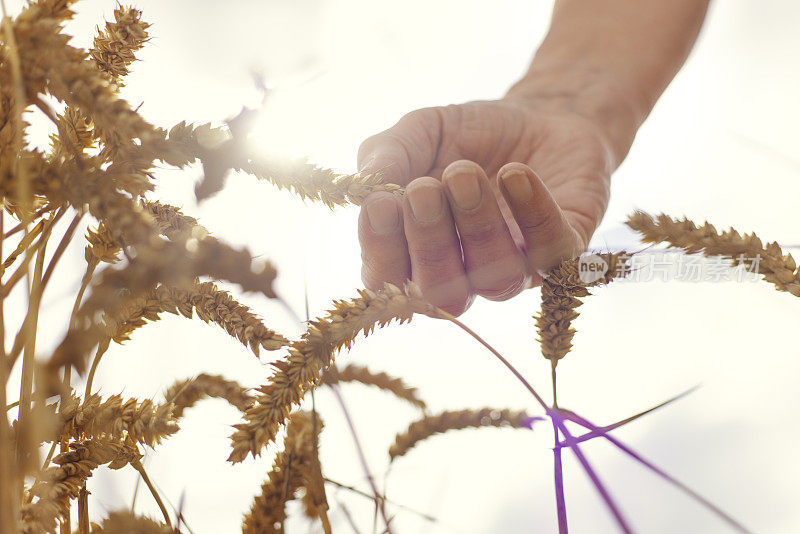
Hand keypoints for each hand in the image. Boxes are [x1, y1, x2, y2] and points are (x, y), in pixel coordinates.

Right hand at [357, 97, 615, 315]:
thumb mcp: (421, 131)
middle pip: (442, 295)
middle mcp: (465, 273)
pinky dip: (531, 213)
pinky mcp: (564, 251)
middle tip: (426, 188)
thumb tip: (364, 186)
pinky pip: (550, 251)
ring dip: (477, 226)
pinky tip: (516, 174)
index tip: (379, 204)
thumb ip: (389, 153)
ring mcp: (517, 267)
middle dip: (430, 243)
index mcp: (418, 254)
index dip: (381, 253)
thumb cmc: (470, 135)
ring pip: (497, 279)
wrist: (540, 114)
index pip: (388, 283)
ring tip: (467, 171)